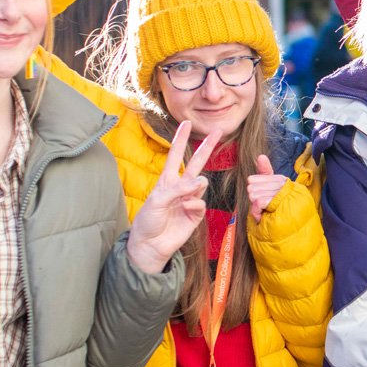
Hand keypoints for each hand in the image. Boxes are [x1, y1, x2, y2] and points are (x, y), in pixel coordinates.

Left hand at [127, 122, 222, 274]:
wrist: (151, 244)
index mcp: (167, 180)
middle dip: (207, 146)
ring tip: (185, 198)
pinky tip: (186, 209)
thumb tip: (200, 181)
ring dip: (195, 186)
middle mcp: (180, 187)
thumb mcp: (157, 200)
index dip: (181, 139)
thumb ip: (178, 189)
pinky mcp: (196, 214)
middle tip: (218, 130)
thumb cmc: (148, 220)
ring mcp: (189, 200)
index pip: (176, 155)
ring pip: (201, 184)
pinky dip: (194, 203)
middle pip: (196, 162)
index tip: (186, 122)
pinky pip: (201, 202)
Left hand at [245, 154, 288, 222]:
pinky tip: (265, 216)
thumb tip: (261, 156)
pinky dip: (257, 213)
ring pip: (254, 195)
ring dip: (256, 209)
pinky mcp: (279, 202)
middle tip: (265, 209)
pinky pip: (258, 202)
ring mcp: (283, 193)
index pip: (252, 180)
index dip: (253, 193)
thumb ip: (264, 174)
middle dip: (254, 202)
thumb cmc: (275, 212)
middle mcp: (284, 184)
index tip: (263, 201)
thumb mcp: (268, 193)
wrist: (287, 232)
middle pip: (251, 187)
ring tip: (267, 213)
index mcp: (280, 180)